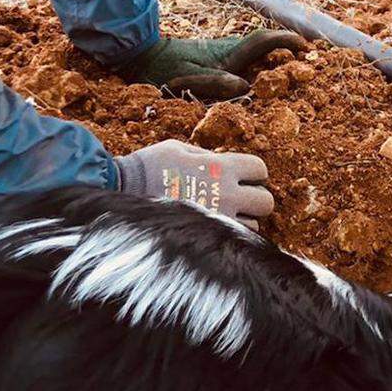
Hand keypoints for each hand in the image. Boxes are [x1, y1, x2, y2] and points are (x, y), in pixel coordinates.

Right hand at [115, 140, 273, 229]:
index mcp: (222, 166)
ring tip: (223, 217)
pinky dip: (229, 238)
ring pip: (254, 227)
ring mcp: (219, 218)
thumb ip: (207, 156)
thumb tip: (221, 163)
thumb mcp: (179, 148)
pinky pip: (233, 242)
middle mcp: (227, 193)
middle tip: (241, 200)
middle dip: (257, 201)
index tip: (244, 177)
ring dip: (244, 222)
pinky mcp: (208, 236)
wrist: (124, 190)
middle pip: (266, 202)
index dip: (255, 173)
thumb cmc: (150, 166)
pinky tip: (214, 231)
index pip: (260, 169)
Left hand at [120, 30, 305, 98]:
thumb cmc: (163, 69)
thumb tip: (244, 88)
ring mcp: (224, 57)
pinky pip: (247, 64)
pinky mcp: (218, 64)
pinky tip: (266, 84)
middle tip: (312, 62)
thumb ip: (215, 83)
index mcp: (227, 55)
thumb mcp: (188, 78)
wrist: (142, 58)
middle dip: (290, 52)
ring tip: (297, 74)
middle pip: (266, 48)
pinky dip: (261, 69)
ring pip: (257, 56)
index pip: (263, 41)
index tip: (306, 47)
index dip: (286, 42)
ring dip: (277, 61)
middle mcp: (230, 53)